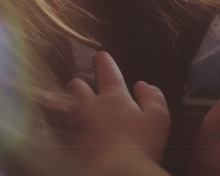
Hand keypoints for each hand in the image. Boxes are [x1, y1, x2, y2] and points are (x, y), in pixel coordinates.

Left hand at [65, 51, 169, 172]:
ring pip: (64, 107)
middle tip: (80, 86)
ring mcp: (75, 126)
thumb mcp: (159, 118)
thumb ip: (152, 97)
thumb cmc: (141, 146)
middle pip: (76, 86)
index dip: (103, 61)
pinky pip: (60, 130)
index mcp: (114, 97)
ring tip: (72, 108)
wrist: (115, 174)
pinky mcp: (67, 144)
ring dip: (68, 105)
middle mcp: (90, 107)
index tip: (99, 55)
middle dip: (77, 84)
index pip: (107, 71)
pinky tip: (68, 131)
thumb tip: (142, 84)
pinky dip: (63, 127)